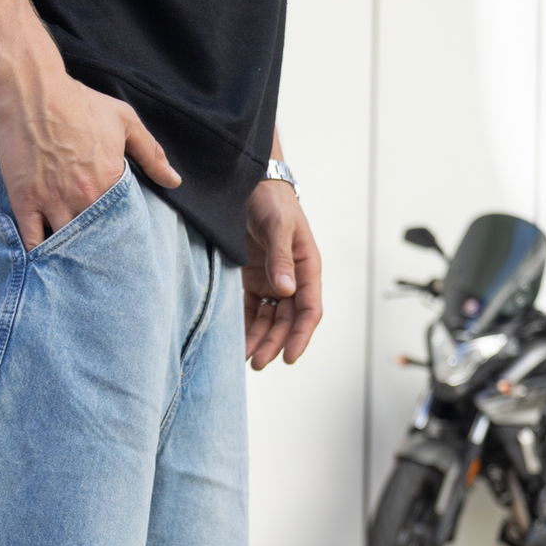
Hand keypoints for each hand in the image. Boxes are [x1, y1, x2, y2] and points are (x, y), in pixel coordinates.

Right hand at [0, 70, 179, 250]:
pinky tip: (44, 261)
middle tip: (101, 263)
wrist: (33, 93)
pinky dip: (38, 253)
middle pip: (94, 240)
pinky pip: (32, 240)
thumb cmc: (79, 103)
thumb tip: (174, 181)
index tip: (122, 243)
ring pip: (65, 244)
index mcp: (110, 182)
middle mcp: (83, 199)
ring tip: (74, 265)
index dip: (121, 235)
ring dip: (70, 256)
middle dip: (97, 251)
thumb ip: (151, 153)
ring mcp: (52, 202)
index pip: (122, 223)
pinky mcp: (25, 202)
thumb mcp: (124, 121)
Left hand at [242, 181, 322, 368]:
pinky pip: (251, 309)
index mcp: (307, 265)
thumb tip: (287, 290)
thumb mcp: (278, 224)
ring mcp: (272, 279)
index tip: (289, 357)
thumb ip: (281, 257)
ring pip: (269, 319)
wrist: (250, 182)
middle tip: (257, 363)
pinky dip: (245, 326)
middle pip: (287, 320)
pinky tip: (236, 341)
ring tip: (244, 359)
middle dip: (274, 343)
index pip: (309, 309)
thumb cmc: (271, 199)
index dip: (301, 335)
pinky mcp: (252, 279)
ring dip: (259, 339)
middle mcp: (292, 277)